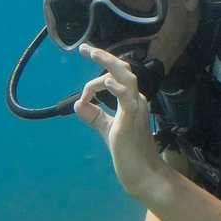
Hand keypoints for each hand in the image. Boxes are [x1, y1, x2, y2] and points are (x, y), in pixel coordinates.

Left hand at [75, 43, 163, 199]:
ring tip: (93, 53)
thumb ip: (94, 116)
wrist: (142, 173)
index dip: (95, 83)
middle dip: (103, 56)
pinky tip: (105, 82)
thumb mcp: (107, 129)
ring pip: (126, 77)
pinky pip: (127, 98)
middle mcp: (136, 99)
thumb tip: (78, 105)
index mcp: (131, 100)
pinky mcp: (132, 119)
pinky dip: (117, 88)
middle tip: (85, 48)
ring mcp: (136, 108)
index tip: (83, 95)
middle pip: (122, 69)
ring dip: (108, 63)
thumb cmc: (128, 152)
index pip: (114, 78)